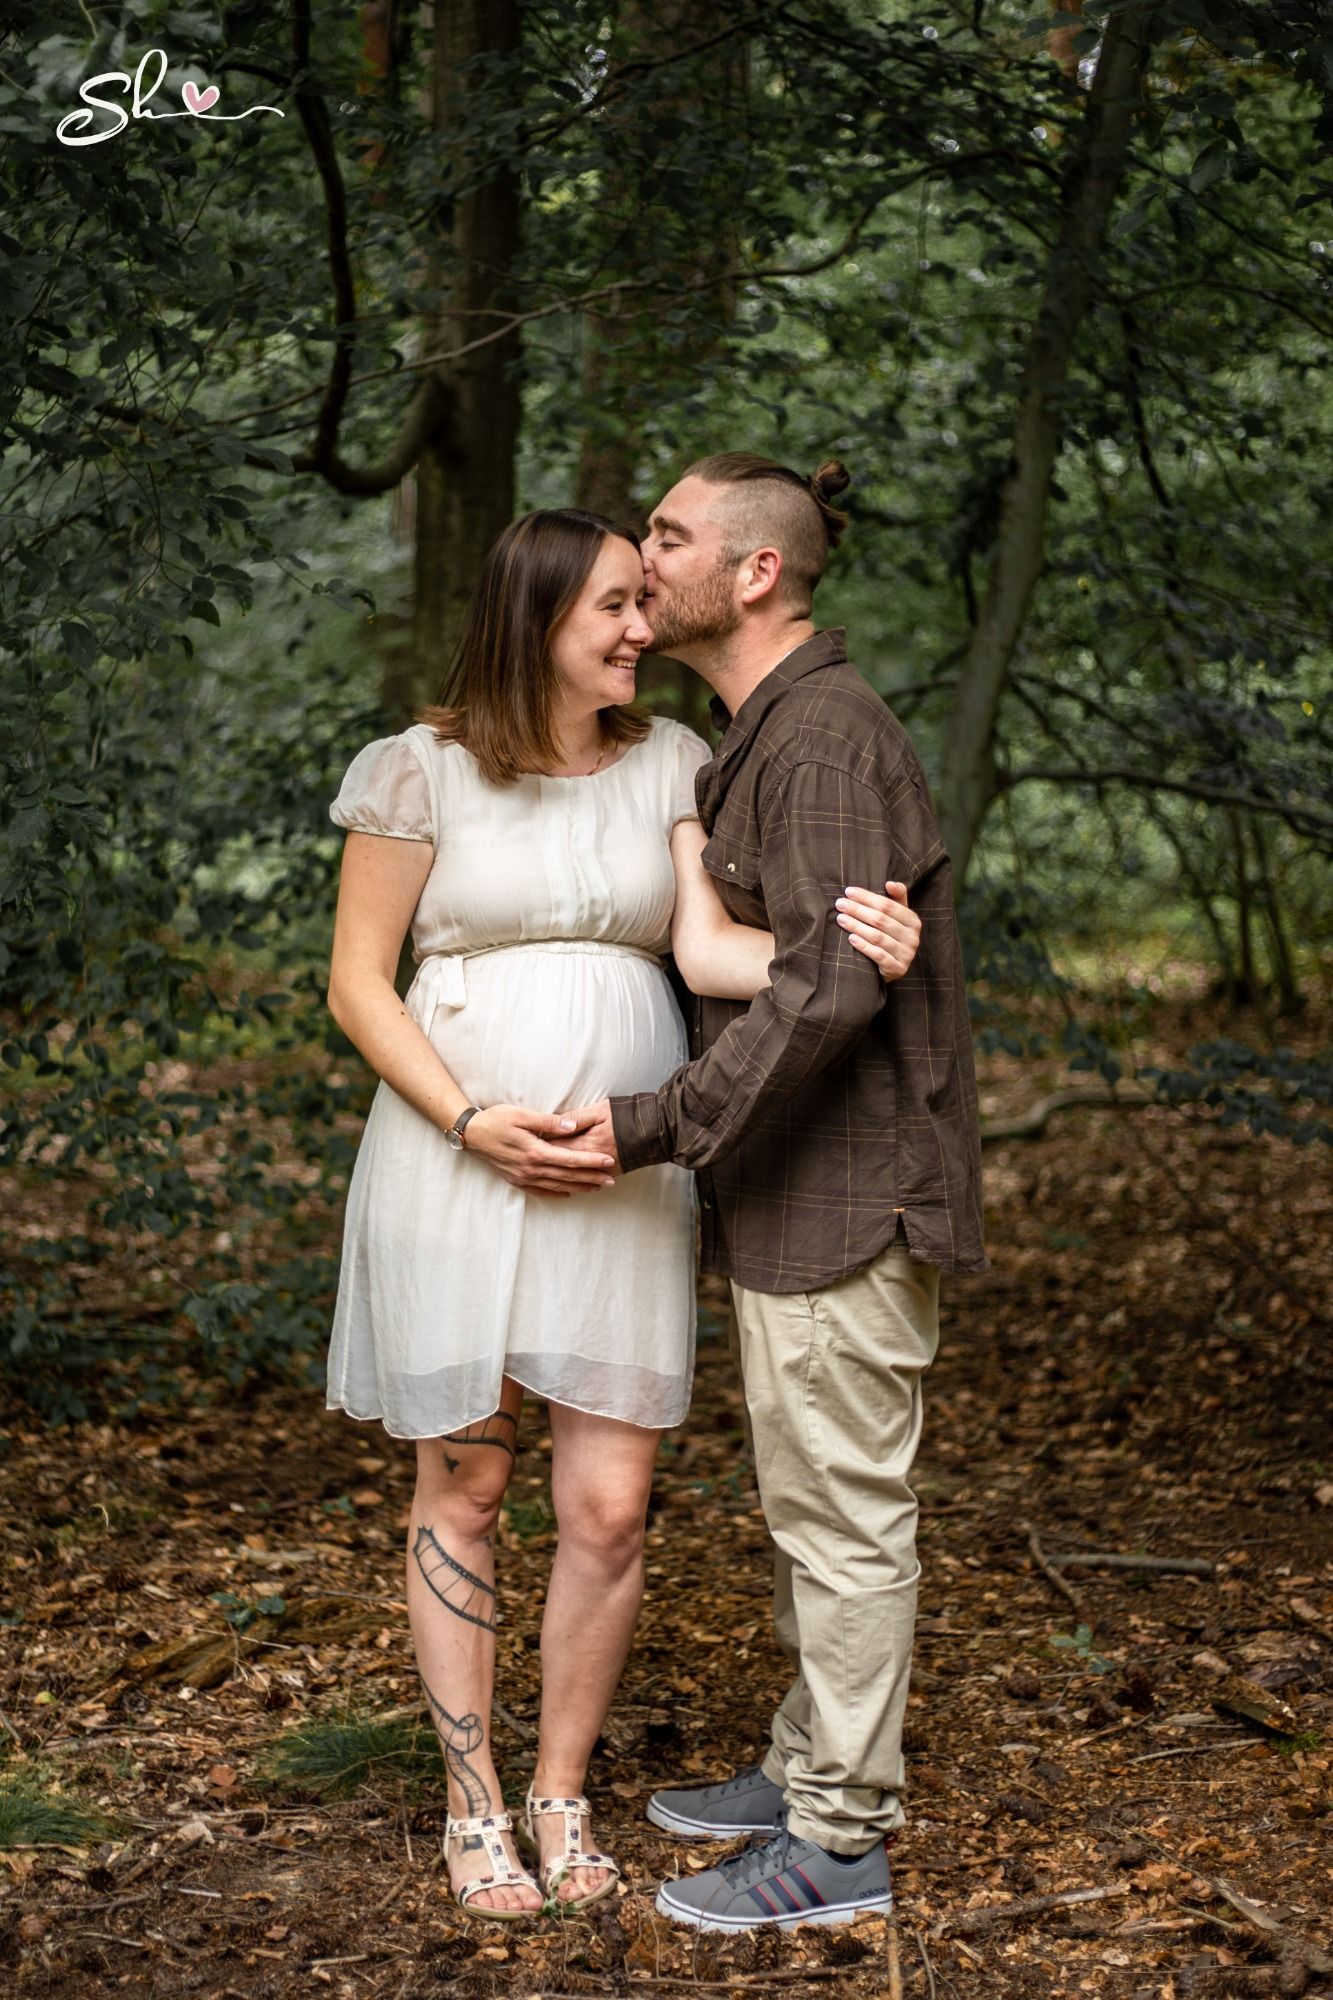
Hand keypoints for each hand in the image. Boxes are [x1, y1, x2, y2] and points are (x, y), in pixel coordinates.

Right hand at [461, 1104, 616, 1197]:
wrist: (471, 1133)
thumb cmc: (496, 1119)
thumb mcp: (522, 1115)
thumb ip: (548, 1122)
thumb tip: (572, 1126)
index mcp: (535, 1152)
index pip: (571, 1160)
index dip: (592, 1161)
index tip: (609, 1162)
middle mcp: (531, 1169)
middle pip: (568, 1176)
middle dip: (591, 1178)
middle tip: (611, 1180)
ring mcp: (523, 1177)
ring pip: (557, 1186)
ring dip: (578, 1187)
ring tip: (596, 1188)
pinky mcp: (516, 1180)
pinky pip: (540, 1191)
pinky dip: (556, 1193)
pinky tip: (567, 1194)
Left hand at [835, 880, 921, 983]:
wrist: (894, 967)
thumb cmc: (892, 935)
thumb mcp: (898, 916)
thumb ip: (897, 897)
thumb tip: (889, 883)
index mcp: (913, 921)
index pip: (888, 905)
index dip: (867, 897)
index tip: (848, 892)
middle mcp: (913, 937)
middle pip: (881, 920)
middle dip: (858, 910)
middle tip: (840, 904)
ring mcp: (906, 954)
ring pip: (878, 937)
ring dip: (857, 926)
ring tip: (840, 919)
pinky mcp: (898, 969)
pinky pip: (878, 955)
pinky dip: (864, 946)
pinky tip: (851, 938)